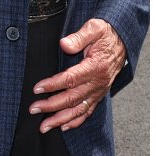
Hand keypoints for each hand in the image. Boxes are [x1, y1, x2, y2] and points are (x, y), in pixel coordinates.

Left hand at [29, 18, 126, 133]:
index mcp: (95, 66)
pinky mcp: (98, 95)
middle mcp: (98, 82)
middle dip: (51, 106)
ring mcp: (99, 91)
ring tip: (43, 127)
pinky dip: (75, 121)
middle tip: (33, 109)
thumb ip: (79, 37)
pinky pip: (87, 112)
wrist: (122, 41)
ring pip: (78, 110)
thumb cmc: (106, 34)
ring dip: (60, 119)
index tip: (37, 89)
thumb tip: (63, 44)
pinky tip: (63, 127)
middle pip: (72, 98)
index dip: (53, 85)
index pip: (71, 79)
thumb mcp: (94, 28)